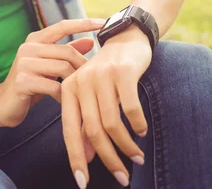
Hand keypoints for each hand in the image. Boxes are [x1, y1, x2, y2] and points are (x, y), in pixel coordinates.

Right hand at [0, 18, 105, 128]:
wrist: (2, 104)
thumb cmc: (30, 83)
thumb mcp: (49, 65)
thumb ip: (67, 52)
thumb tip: (90, 41)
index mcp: (35, 39)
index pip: (62, 25)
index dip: (83, 23)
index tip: (103, 22)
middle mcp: (28, 47)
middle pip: (67, 51)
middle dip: (83, 65)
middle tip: (92, 79)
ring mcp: (24, 63)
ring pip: (62, 68)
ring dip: (75, 82)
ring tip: (79, 92)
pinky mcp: (23, 81)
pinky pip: (54, 86)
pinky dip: (64, 95)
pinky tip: (65, 101)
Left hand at [61, 26, 151, 187]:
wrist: (126, 38)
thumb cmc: (107, 72)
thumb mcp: (92, 95)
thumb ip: (87, 123)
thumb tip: (86, 158)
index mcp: (69, 88)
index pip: (70, 130)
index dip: (75, 158)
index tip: (83, 183)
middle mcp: (81, 81)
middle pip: (93, 131)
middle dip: (108, 159)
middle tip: (122, 178)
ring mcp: (101, 76)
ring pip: (112, 123)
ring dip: (126, 146)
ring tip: (137, 158)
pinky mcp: (122, 72)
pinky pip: (130, 107)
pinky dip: (137, 124)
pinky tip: (142, 131)